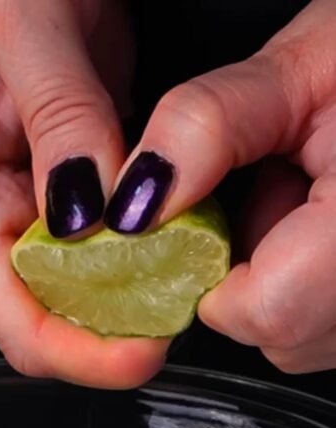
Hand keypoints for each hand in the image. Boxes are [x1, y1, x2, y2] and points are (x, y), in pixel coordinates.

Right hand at [0, 0, 169, 387]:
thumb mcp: (18, 24)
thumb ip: (60, 120)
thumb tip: (92, 217)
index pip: (14, 323)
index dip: (81, 354)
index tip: (147, 349)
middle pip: (52, 321)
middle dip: (116, 333)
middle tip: (182, 313)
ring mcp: (25, 206)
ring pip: (83, 290)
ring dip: (136, 295)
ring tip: (189, 280)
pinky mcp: (64, 182)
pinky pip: (105, 242)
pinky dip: (143, 248)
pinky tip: (179, 238)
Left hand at [107, 0, 335, 374]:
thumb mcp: (303, 66)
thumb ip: (208, 128)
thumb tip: (133, 204)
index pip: (263, 312)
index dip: (214, 272)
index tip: (208, 221)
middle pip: (278, 334)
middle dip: (248, 271)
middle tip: (277, 191)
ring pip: (299, 339)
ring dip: (279, 279)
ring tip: (310, 202)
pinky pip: (325, 329)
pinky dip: (308, 286)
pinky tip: (325, 227)